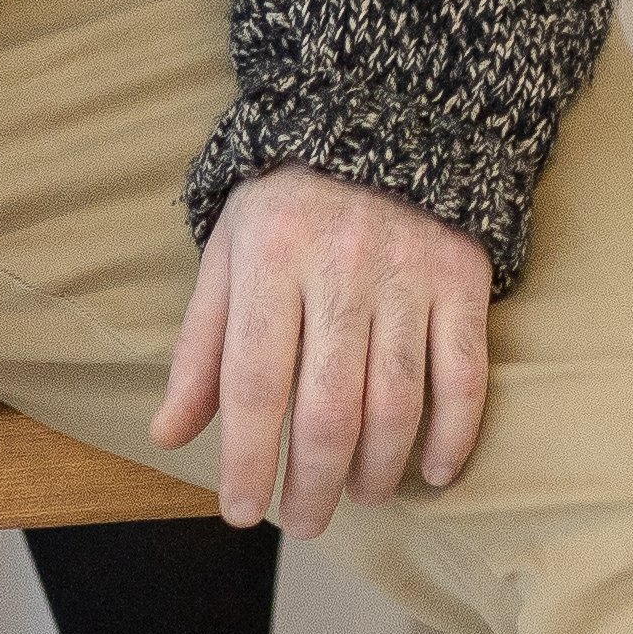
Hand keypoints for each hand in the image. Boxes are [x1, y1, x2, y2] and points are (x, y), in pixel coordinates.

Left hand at [152, 168, 491, 539]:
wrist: (387, 110)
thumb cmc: (290, 198)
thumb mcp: (228, 251)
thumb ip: (201, 346)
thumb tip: (169, 434)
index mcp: (271, 255)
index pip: (256, 382)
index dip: (249, 459)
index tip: (242, 512)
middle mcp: (341, 265)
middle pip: (328, 408)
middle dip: (313, 485)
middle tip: (305, 523)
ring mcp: (408, 272)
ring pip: (396, 402)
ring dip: (376, 470)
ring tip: (358, 495)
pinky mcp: (462, 275)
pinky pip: (464, 373)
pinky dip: (453, 434)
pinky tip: (434, 471)